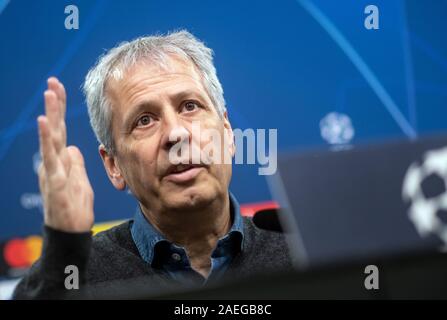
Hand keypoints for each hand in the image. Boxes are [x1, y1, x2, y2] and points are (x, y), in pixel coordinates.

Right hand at [37, 77, 93, 232]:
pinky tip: (44, 122)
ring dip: (50, 115)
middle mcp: (54, 162)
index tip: (60, 89)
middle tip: (53, 81)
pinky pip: (50, 157)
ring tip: (50, 94)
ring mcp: (51, 170)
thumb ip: (75, 164)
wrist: (71, 231)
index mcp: (61, 160)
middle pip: (54, 129)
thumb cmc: (74, 207)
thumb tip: (73, 148)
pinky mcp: (53, 180)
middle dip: (54, 105)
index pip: (60, 130)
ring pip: (50, 138)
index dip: (60, 111)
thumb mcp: (79, 181)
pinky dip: (46, 139)